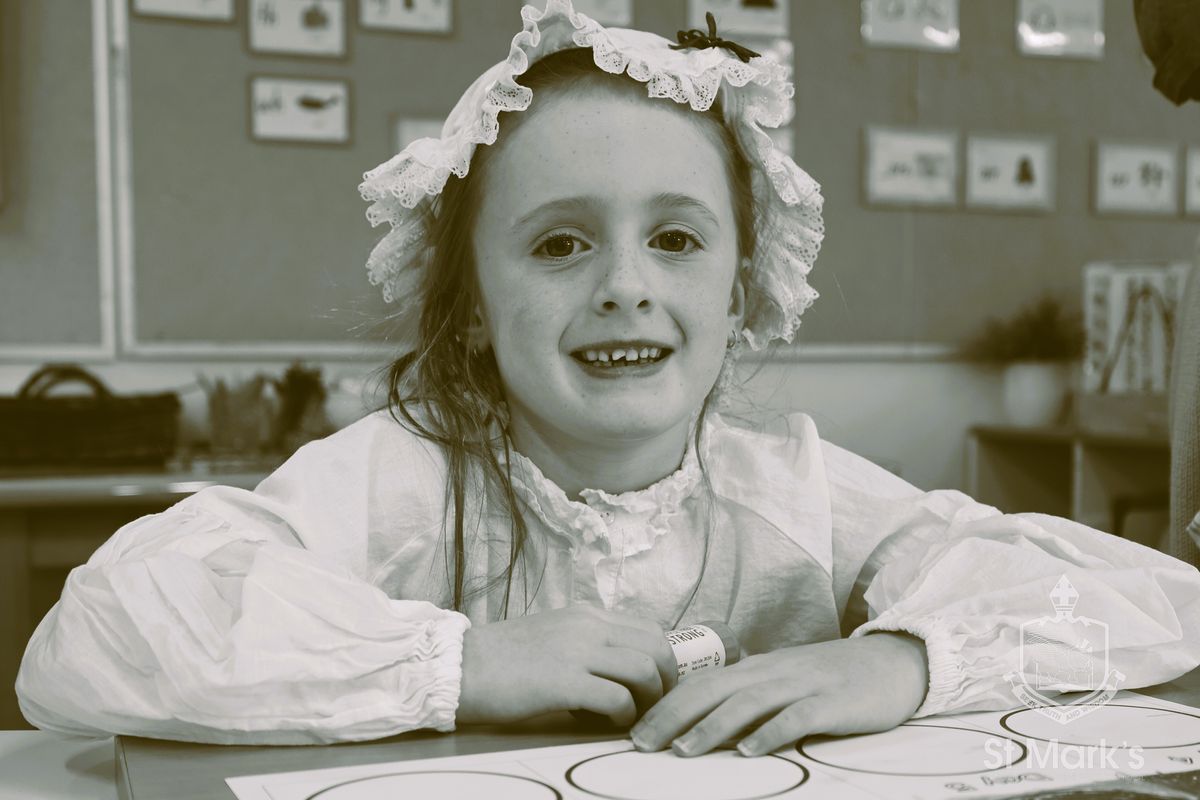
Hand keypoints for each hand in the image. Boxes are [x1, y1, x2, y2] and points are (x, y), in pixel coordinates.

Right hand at [457, 606, 677, 726]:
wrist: (461, 667)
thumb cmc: (503, 660)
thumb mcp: (554, 635)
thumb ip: (587, 644)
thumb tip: (618, 670)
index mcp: (587, 615)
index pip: (649, 629)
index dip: (662, 660)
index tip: (656, 686)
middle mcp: (588, 626)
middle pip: (657, 647)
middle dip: (667, 681)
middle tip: (654, 705)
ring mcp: (577, 652)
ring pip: (645, 670)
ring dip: (648, 700)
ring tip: (632, 716)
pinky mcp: (564, 682)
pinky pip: (617, 699)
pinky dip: (622, 716)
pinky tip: (604, 723)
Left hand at [629, 632, 928, 756]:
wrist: (892, 662)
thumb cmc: (830, 679)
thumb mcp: (782, 682)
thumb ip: (746, 697)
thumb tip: (701, 724)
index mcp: (755, 668)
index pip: (700, 684)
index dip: (665, 706)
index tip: (634, 730)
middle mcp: (771, 672)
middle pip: (712, 691)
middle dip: (672, 716)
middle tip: (640, 743)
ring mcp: (801, 685)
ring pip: (747, 703)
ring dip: (711, 727)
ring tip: (682, 750)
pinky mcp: (830, 703)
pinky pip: (796, 718)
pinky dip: (770, 733)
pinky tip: (749, 752)